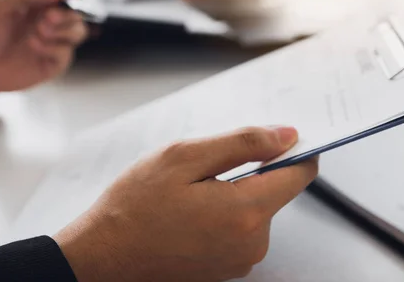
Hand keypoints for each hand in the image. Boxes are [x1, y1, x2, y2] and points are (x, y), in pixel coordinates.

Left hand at [0, 0, 87, 99]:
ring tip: (39, 31)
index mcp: (43, 6)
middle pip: (77, 14)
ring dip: (62, 30)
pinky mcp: (55, 64)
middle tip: (47, 17)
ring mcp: (56, 44)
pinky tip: (32, 46)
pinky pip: (65, 53)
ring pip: (78, 32)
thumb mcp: (0, 6)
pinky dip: (51, 48)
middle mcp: (53, 24)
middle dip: (66, 14)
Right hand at [54, 126, 318, 281]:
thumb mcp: (184, 157)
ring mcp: (241, 260)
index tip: (277, 136)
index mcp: (246, 213)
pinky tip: (188, 213)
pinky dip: (223, 213)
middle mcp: (252, 244)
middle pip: (275, 190)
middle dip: (249, 169)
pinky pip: (239, 228)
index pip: (300, 173)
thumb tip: (286, 135)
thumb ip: (242, 143)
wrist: (103, 259)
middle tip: (203, 167)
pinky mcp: (228, 268)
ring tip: (188, 194)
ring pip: (255, 208)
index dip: (293, 148)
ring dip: (232, 191)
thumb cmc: (134, 208)